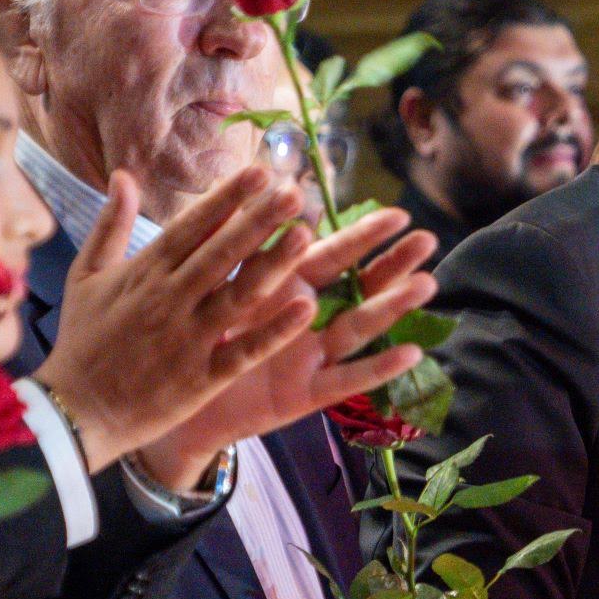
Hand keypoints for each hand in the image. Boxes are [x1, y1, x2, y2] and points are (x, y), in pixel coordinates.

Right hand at [33, 168, 318, 470]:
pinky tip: (306, 309)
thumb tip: (123, 174)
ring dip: (273, 265)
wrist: (74, 410)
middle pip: (221, 253)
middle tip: (295, 191)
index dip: (227, 198)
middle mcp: (170, 299)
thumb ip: (111, 224)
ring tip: (306, 236)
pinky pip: (244, 351)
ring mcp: (187, 339)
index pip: (192, 226)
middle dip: (258, 220)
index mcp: (146, 272)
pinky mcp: (201, 378)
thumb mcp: (86, 275)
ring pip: (238, 295)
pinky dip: (274, 331)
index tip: (260, 170)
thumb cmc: (84, 340)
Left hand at [136, 210, 439, 488]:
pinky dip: (378, 368)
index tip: (398, 214)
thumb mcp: (213, 288)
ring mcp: (310, 358)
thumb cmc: (191, 339)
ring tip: (426, 283)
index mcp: (285, 289)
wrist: (170, 399)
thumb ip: (237, 249)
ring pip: (359, 328)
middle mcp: (307, 321)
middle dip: (393, 264)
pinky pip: (346, 380)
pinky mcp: (305, 395)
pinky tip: (412, 352)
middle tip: (428, 240)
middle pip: (358, 288)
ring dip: (392, 306)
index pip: (331, 255)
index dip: (363, 236)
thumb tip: (259, 199)